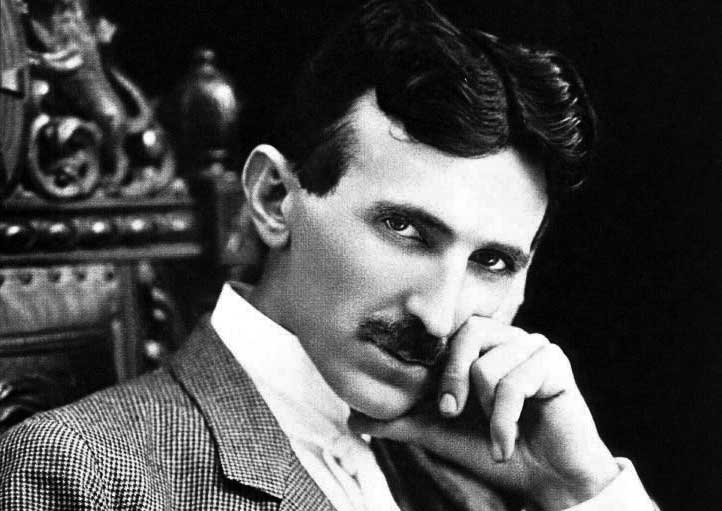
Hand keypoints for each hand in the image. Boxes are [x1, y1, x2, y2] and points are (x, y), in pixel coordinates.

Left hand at [349, 316, 619, 510]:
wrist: (543, 480)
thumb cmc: (491, 449)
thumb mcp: (438, 433)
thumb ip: (400, 420)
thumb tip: (353, 417)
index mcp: (481, 346)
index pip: (450, 331)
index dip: (439, 366)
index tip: (440, 406)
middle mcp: (507, 338)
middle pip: (469, 332)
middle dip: (455, 378)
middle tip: (452, 414)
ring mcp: (533, 347)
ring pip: (489, 364)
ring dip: (487, 412)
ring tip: (496, 436)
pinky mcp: (554, 363)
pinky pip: (515, 382)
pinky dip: (504, 421)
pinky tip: (507, 444)